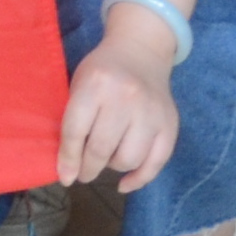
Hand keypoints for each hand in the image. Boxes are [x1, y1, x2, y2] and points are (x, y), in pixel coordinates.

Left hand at [58, 6, 187, 191]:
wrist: (140, 51)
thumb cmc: (102, 71)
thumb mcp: (79, 83)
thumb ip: (73, 119)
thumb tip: (67, 167)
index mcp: (96, 85)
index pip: (76, 130)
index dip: (68, 159)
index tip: (66, 177)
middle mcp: (125, 98)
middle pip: (102, 149)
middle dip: (88, 168)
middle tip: (83, 173)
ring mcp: (151, 112)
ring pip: (128, 159)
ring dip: (113, 167)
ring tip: (106, 159)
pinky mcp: (170, 124)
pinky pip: (156, 163)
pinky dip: (139, 179)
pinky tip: (125, 183)